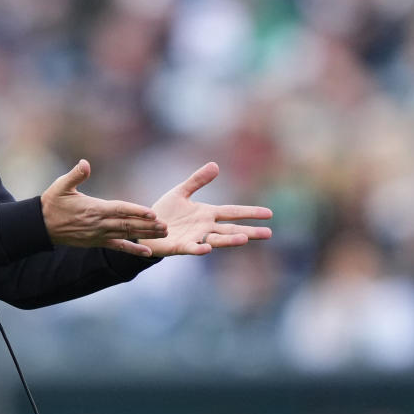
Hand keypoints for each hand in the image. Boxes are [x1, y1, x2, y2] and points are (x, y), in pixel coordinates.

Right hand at [42, 159, 166, 256]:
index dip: (136, 211)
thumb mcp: (61, 185)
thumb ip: (75, 175)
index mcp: (93, 208)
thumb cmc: (52, 202)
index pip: (120, 209)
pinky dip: (133, 249)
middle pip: (128, 224)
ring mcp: (98, 234)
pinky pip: (118, 246)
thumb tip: (85, 163)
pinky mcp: (97, 242)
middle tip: (166, 226)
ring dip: (146, 235)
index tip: (152, 213)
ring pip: (126, 235)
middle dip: (148, 226)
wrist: (42, 225)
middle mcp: (98, 223)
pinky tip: (146, 253)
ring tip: (163, 235)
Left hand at [139, 162, 271, 256]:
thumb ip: (197, 180)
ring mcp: (194, 237)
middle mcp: (204, 227)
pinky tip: (207, 248)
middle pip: (230, 229)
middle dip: (249, 231)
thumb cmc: (164, 212)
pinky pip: (192, 248)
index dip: (249, 212)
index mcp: (206, 214)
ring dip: (229, 240)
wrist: (145, 228)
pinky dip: (199, 248)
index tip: (269, 213)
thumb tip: (215, 165)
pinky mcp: (180, 246)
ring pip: (216, 239)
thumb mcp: (181, 192)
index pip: (232, 212)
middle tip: (268, 234)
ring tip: (245, 239)